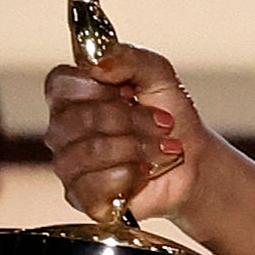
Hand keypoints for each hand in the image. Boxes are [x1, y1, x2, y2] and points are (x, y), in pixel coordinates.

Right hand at [43, 43, 208, 222]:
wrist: (194, 164)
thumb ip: (131, 58)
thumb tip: (99, 62)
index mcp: (71, 96)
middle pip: (78, 118)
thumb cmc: (170, 118)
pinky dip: (129, 175)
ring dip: (137, 148)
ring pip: (87, 152)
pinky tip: (145, 171)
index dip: (99, 88)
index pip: (60, 83)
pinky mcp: (81, 196)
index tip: (130, 91)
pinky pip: (92, 185)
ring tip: (164, 148)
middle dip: (132, 120)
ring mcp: (69, 165)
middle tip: (163, 123)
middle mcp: (62, 130)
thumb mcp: (160, 76)